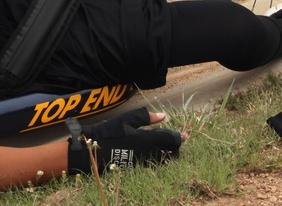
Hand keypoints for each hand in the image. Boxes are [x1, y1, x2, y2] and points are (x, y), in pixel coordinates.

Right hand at [67, 108, 182, 173]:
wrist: (96, 151)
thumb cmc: (111, 133)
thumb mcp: (127, 120)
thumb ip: (146, 117)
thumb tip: (163, 116)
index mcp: (150, 139)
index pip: (172, 140)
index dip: (180, 137)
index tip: (185, 135)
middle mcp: (151, 152)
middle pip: (172, 152)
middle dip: (176, 146)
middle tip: (175, 139)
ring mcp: (145, 161)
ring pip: (165, 158)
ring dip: (168, 152)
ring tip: (165, 144)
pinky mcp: (139, 166)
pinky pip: (155, 162)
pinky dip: (159, 156)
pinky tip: (152, 149)